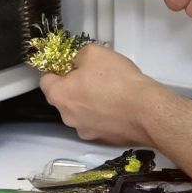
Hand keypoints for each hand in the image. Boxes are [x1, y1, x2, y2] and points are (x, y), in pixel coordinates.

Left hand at [39, 45, 163, 144]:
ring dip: (90, 102)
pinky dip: (104, 115)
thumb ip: (78, 56)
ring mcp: (85, 131)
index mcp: (59, 96)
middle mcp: (68, 117)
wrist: (146, 110)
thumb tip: (78, 62)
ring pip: (81, 112)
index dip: (57, 69)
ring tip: (110, 90)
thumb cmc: (117, 80)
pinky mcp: (103, 140)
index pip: (45, 80)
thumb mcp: (94, 52)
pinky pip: (98, 123)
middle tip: (94, 75)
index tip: (71, 64)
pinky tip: (119, 105)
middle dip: (75, 86)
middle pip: (64, 98)